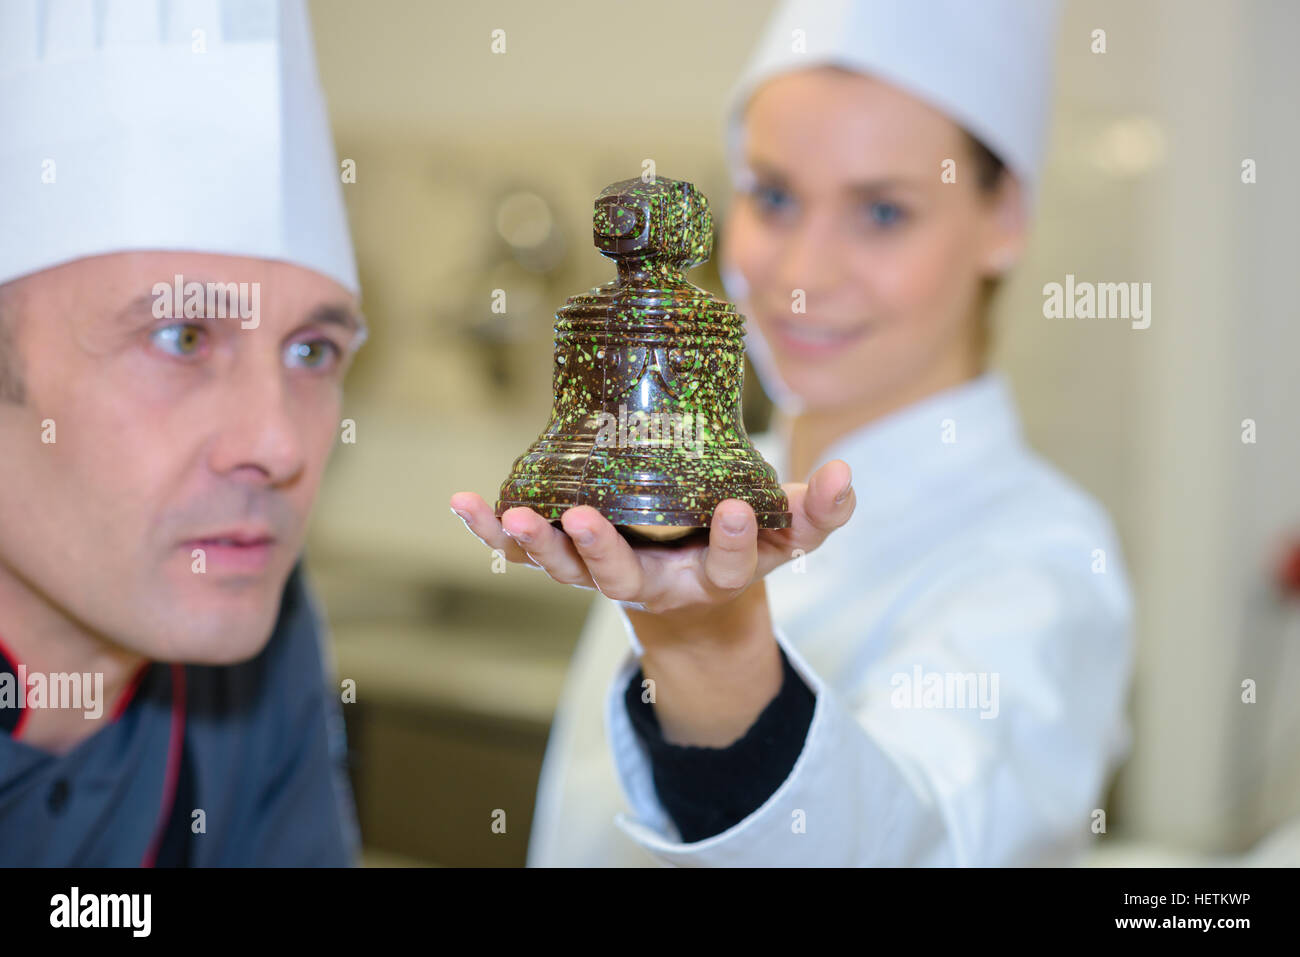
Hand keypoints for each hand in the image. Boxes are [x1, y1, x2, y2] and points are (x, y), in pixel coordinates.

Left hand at [449, 459, 853, 622]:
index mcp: (714, 576)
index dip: (736, 542)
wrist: (688, 590)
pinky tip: (466, 504)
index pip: (730, 565)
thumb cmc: (737, 547)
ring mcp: (607, 576)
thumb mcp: (787, 535)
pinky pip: (527, 553)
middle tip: (587, 518)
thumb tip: (847, 475)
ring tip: (521, 514)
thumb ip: (817, 512)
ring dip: (540, 544)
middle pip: (624, 580)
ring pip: (569, 570)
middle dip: (604, 553)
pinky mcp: (571, 561)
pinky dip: (495, 533)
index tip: (739, 509)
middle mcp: (655, 585)